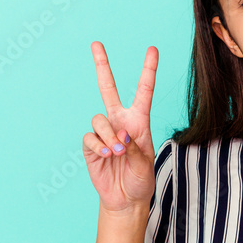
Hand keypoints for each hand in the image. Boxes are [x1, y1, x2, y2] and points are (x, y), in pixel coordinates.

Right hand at [82, 42, 159, 212]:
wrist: (126, 199)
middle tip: (96, 44)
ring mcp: (104, 132)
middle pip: (108, 88)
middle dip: (102, 65)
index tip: (152, 49)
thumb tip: (118, 136)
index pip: (143, 91)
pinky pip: (90, 138)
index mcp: (139, 121)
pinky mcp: (91, 146)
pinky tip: (106, 156)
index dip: (148, 70)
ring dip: (108, 135)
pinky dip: (98, 145)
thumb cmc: (141, 179)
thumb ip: (133, 148)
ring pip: (98, 119)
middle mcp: (120, 122)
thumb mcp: (145, 163)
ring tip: (117, 152)